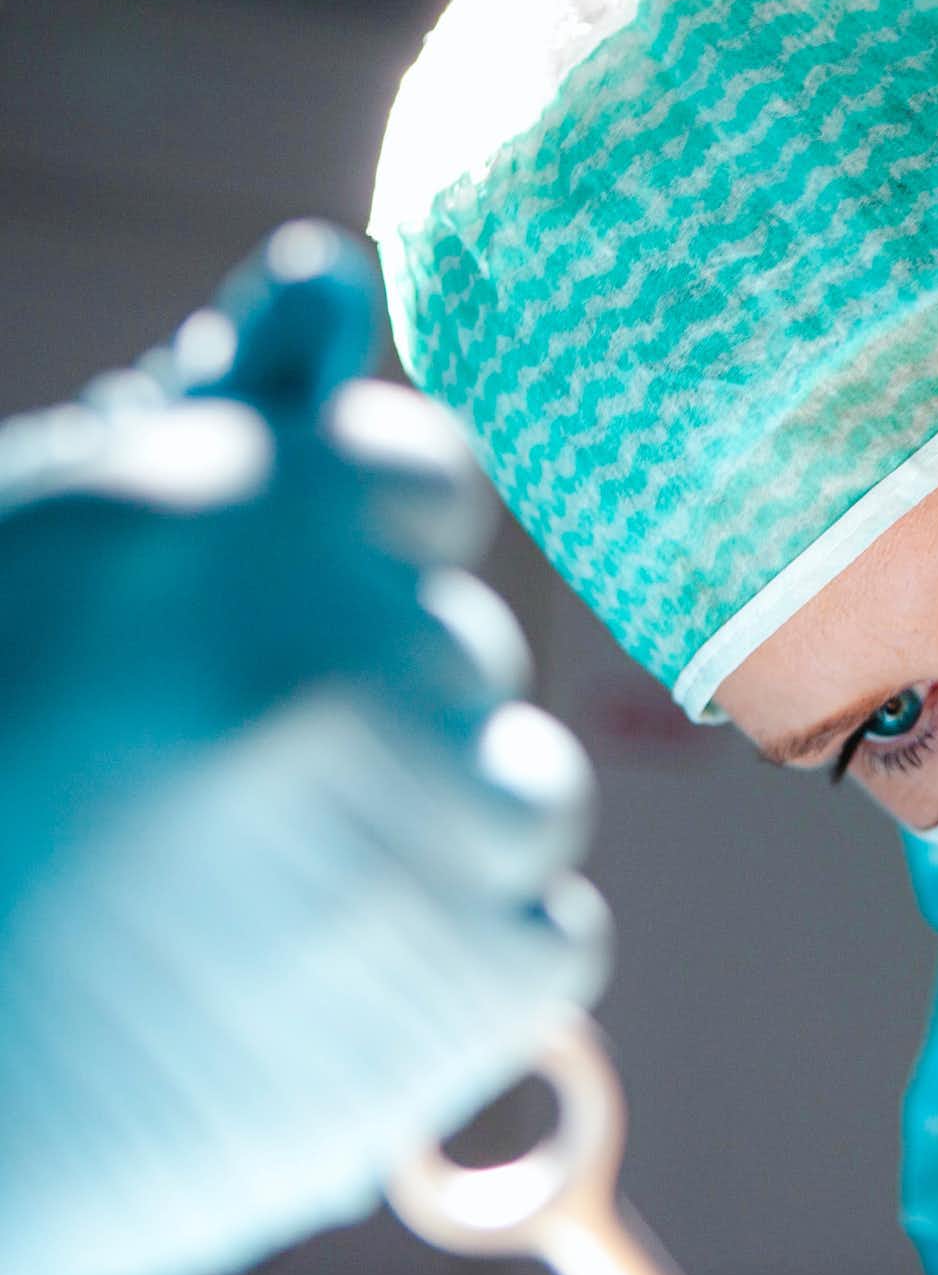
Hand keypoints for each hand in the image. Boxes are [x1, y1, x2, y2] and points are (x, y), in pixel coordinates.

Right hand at [0, 222, 609, 1274]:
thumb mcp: (48, 550)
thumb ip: (217, 410)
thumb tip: (333, 277)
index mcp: (242, 519)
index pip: (419, 480)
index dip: (343, 566)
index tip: (245, 649)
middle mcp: (359, 648)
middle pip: (459, 655)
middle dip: (360, 721)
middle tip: (200, 819)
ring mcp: (439, 822)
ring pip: (527, 792)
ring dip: (426, 841)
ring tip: (259, 912)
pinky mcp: (478, 980)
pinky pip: (551, 934)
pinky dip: (457, 963)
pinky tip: (314, 997)